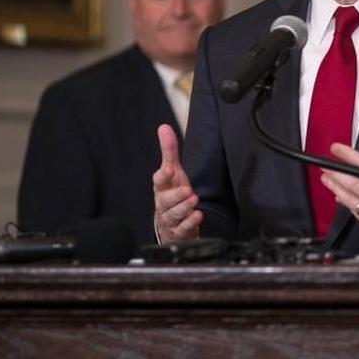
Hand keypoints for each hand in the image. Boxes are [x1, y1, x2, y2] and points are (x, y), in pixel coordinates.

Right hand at [152, 124, 201, 242]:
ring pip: (174, 215)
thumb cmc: (172, 193)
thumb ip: (169, 150)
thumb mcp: (172, 172)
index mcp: (162, 188)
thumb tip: (163, 128)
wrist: (171, 223)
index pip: (159, 180)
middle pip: (165, 201)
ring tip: (194, 201)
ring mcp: (170, 218)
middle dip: (176, 196)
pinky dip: (190, 223)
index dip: (164, 175)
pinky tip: (198, 216)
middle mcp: (164, 203)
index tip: (170, 169)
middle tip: (188, 191)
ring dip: (184, 208)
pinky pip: (183, 228)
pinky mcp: (179, 231)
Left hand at [321, 125, 358, 239]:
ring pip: (351, 201)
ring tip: (327, 180)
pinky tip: (342, 197)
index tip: (337, 149)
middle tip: (325, 166)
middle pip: (353, 185)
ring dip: (337, 189)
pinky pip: (358, 215)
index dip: (349, 156)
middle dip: (336, 174)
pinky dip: (348, 205)